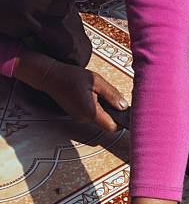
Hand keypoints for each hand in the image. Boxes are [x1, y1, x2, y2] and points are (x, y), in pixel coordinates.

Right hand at [13, 47, 127, 132]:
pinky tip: (91, 96)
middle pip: (107, 124)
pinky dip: (96, 109)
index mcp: (91, 112)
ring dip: (104, 110)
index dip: (121, 121)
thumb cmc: (71, 76)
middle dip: (113, 113)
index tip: (123, 110)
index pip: (113, 127)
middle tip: (111, 98)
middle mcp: (85, 119)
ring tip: (98, 94)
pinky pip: (93, 116)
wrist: (50, 76)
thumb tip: (124, 107)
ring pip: (100, 120)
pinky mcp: (77, 116)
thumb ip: (112, 95)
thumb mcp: (96, 81)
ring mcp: (80, 119)